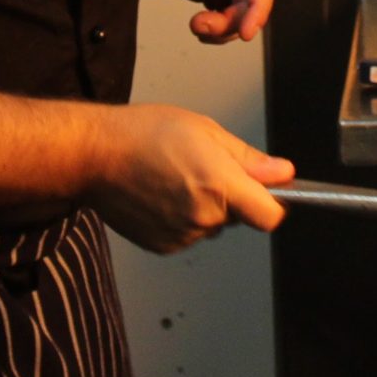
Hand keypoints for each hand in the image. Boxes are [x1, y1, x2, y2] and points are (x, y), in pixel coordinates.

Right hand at [81, 104, 293, 253]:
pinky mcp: (164, 246)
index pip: (271, 216)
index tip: (268, 191)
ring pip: (212, 225)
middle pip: (239, 216)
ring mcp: (183, 235)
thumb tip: (282, 173)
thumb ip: (247, 158)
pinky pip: (189, 234)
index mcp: (220, 184)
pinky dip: (182, 218)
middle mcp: (204, 216)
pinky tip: (161, 194)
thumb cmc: (144, 133)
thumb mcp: (205, 130)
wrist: (94, 156)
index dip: (274, 203)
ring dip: (204, 207)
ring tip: (174, 177)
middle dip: (231, 195)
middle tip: (201, 166)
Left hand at [128, 0, 276, 42]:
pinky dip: (215, 26)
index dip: (259, 9)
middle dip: (232, 22)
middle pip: (251, 3)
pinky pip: (225, 14)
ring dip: (223, 28)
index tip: (247, 32)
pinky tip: (198, 25)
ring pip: (240, 13)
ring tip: (196, 25)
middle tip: (201, 25)